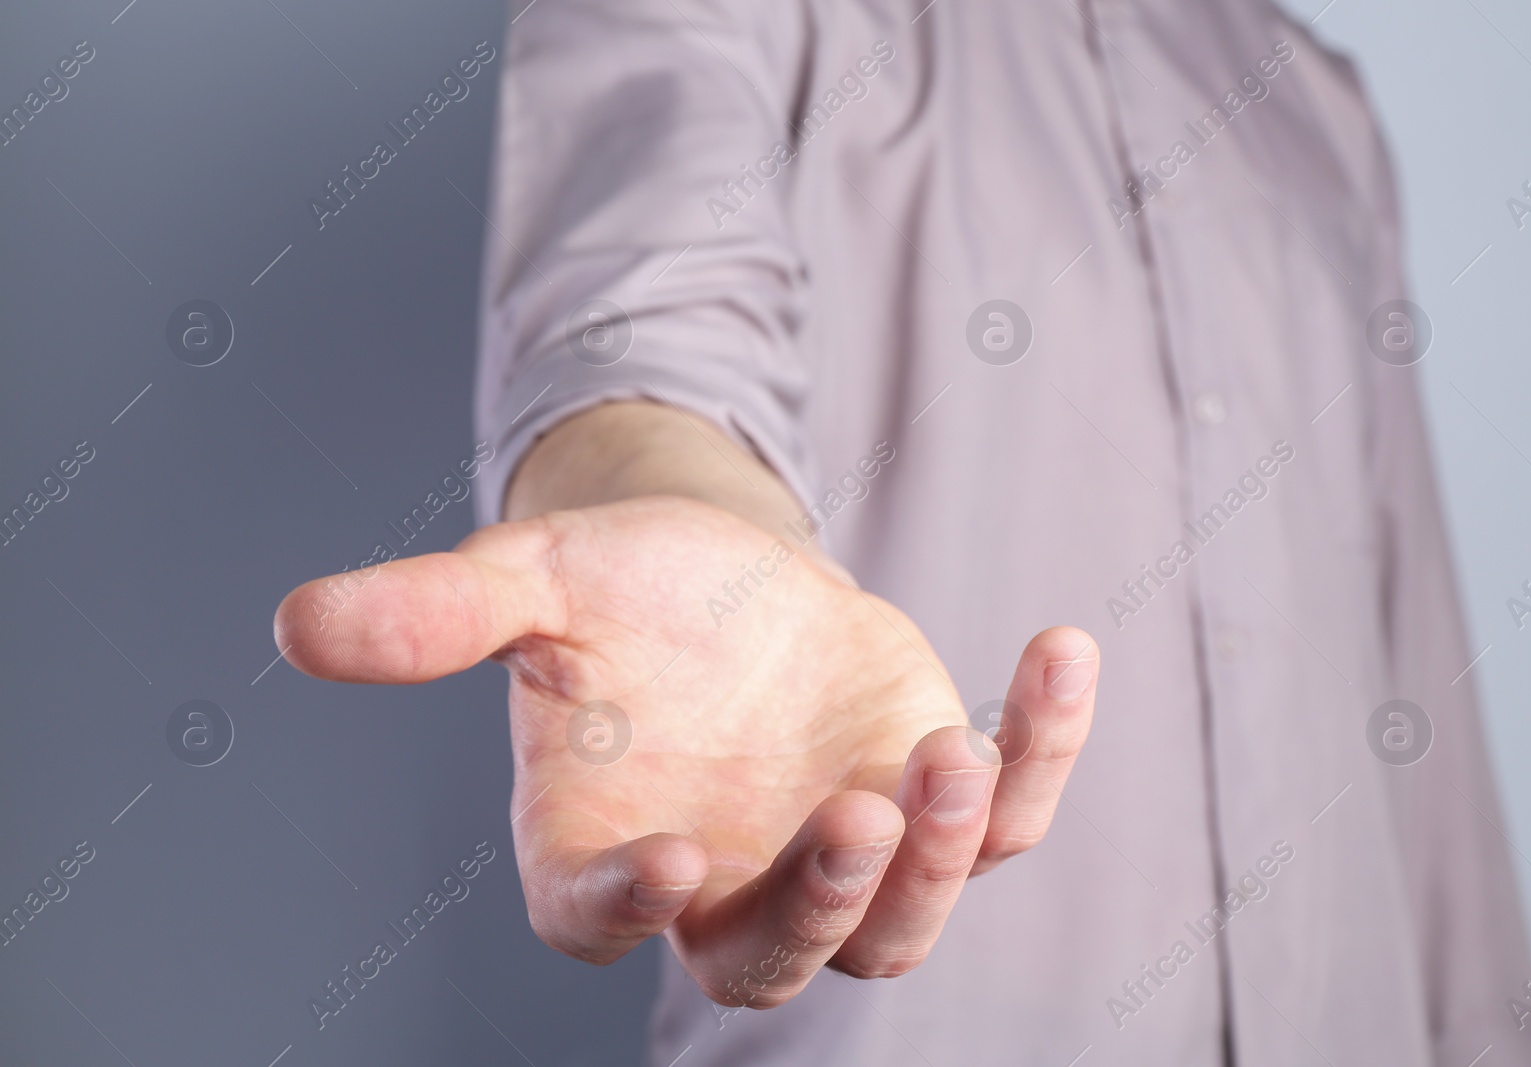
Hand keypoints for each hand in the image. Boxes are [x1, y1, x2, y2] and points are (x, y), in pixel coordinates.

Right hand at [274, 495, 1097, 1006]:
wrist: (727, 575)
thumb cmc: (622, 589)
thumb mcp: (537, 580)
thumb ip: (435, 612)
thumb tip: (295, 623)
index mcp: (607, 845)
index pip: (602, 919)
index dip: (627, 907)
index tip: (667, 855)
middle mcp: (727, 879)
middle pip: (777, 954)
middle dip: (825, 902)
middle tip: (856, 810)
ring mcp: (841, 849)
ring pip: (902, 920)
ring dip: (937, 854)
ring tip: (946, 747)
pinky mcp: (929, 795)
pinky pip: (1004, 812)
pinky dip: (1041, 748)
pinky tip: (1060, 647)